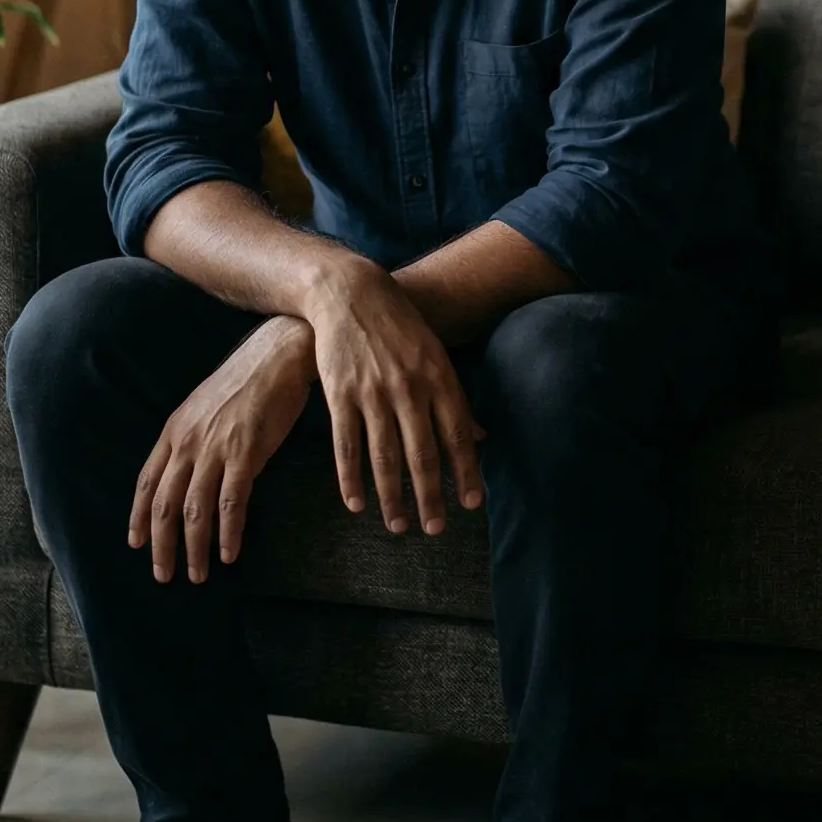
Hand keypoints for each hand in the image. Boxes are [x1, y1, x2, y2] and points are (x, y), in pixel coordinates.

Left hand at [130, 315, 317, 583]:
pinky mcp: (246, 452)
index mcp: (176, 429)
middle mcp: (189, 441)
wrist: (281, 352)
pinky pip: (231, 503)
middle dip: (162, 546)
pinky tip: (228, 553)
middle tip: (164, 575)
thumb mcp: (207, 404)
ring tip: (197, 575)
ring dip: (194, 548)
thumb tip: (194, 470)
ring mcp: (216, 447)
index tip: (136, 544)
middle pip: (164, 505)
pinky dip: (227, 534)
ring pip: (194, 511)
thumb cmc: (250, 378)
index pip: (146, 482)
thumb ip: (196, 437)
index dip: (139, 517)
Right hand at [302, 260, 485, 534]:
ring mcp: (372, 392)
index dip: (466, 472)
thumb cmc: (401, 325)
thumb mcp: (436, 353)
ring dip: (392, 497)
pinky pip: (346, 445)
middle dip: (430, 496)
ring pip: (384, 457)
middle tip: (435, 528)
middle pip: (422, 454)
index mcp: (439, 377)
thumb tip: (481, 437)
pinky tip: (357, 503)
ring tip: (399, 525)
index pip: (458, 435)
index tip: (471, 503)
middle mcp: (409, 388)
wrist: (351, 293)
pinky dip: (350, 478)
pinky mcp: (340, 394)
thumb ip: (455, 398)